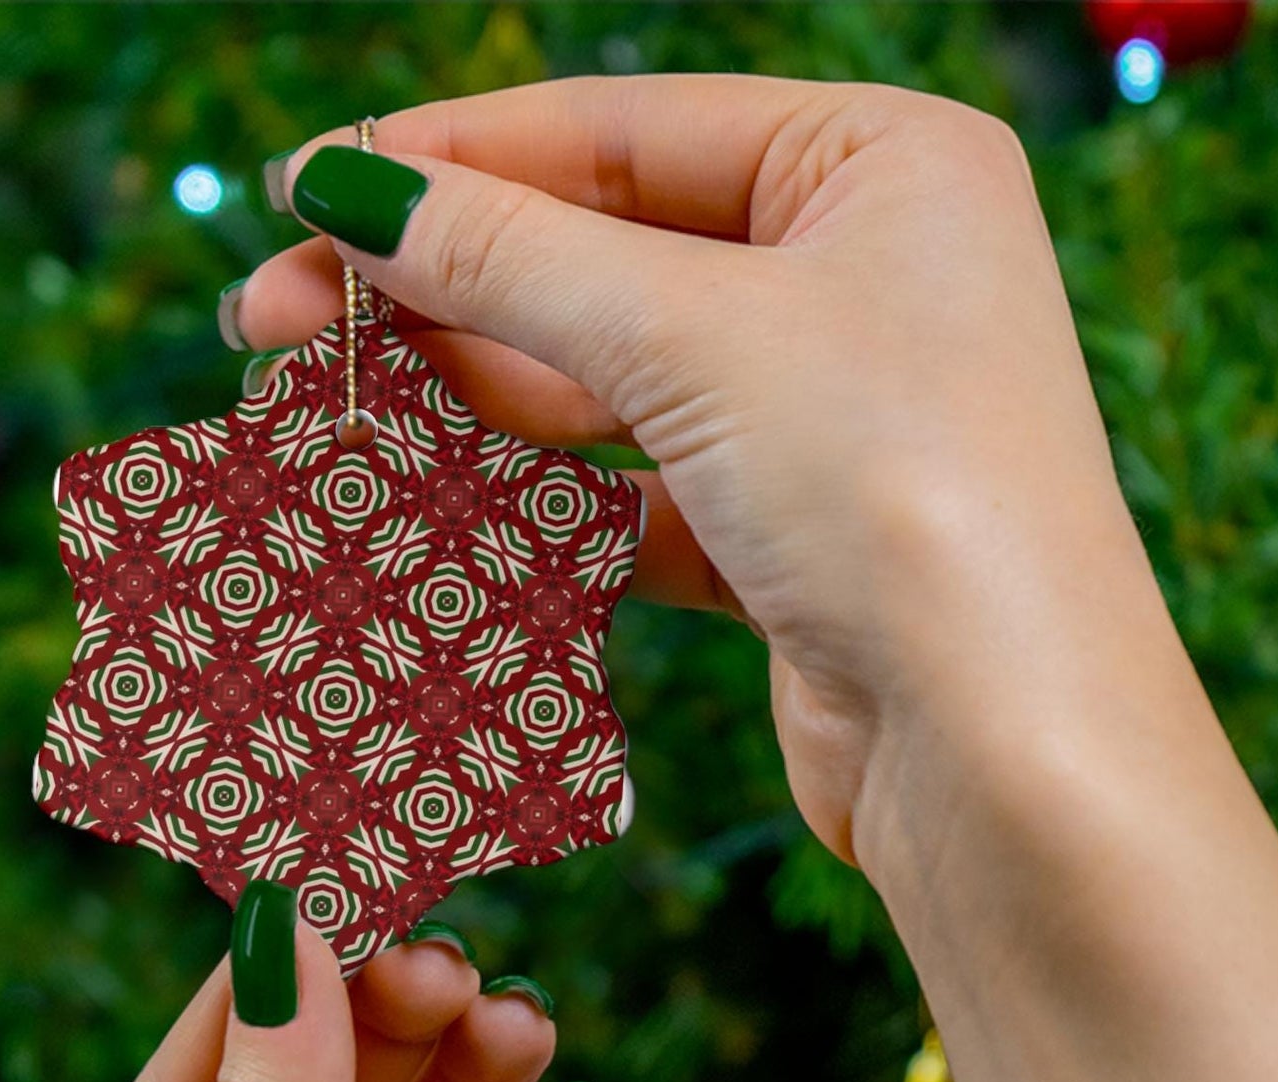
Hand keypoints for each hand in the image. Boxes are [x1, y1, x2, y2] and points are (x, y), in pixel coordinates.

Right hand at [236, 78, 1277, 1081]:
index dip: (449, 160)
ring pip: (612, 380)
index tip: (298, 193)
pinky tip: (429, 499)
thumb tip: (346, 188)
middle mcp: (866, 275)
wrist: (1006, 755)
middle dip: (438, 286)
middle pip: (606, 253)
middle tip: (271, 324)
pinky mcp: (794, 541)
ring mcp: (831, 416)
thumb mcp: (692, 339)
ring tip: (325, 408)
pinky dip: (539, 497)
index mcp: (883, 163)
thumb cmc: (900, 495)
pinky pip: (637, 491)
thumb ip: (509, 257)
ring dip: (471, 393)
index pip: (622, 130)